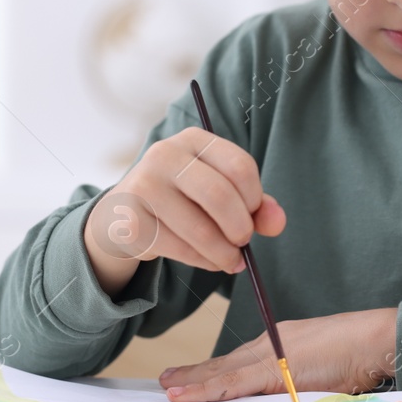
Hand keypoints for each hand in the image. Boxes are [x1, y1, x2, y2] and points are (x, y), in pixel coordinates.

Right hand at [83, 127, 285, 295]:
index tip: (254, 217)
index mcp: (193, 140)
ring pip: (200, 229)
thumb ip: (254, 204)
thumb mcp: (218, 191)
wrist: (123, 215)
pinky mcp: (131, 221)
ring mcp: (143, 186)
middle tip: (244, 243)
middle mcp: (164, 155)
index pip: (239, 166)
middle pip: (220, 195)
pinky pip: (180, 249)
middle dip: (241, 228)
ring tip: (231, 261)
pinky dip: (202, 261)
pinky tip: (207, 260)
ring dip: (224, 253)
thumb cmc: (182, 199)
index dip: (255, 199)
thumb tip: (278, 222)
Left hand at [159, 308, 397, 400]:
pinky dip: (210, 389)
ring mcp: (272, 354)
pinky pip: (235, 382)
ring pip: (224, 372)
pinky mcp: (275, 368)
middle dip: (195, 375)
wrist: (376, 340)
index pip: (239, 360)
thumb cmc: (359, 352)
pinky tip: (190, 395)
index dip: (213, 370)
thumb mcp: (323, 369)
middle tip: (166, 381)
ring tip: (170, 391)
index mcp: (281, 343)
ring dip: (195, 383)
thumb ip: (300, 380)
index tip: (191, 377)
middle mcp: (271, 344)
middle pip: (226, 363)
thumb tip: (287, 401)